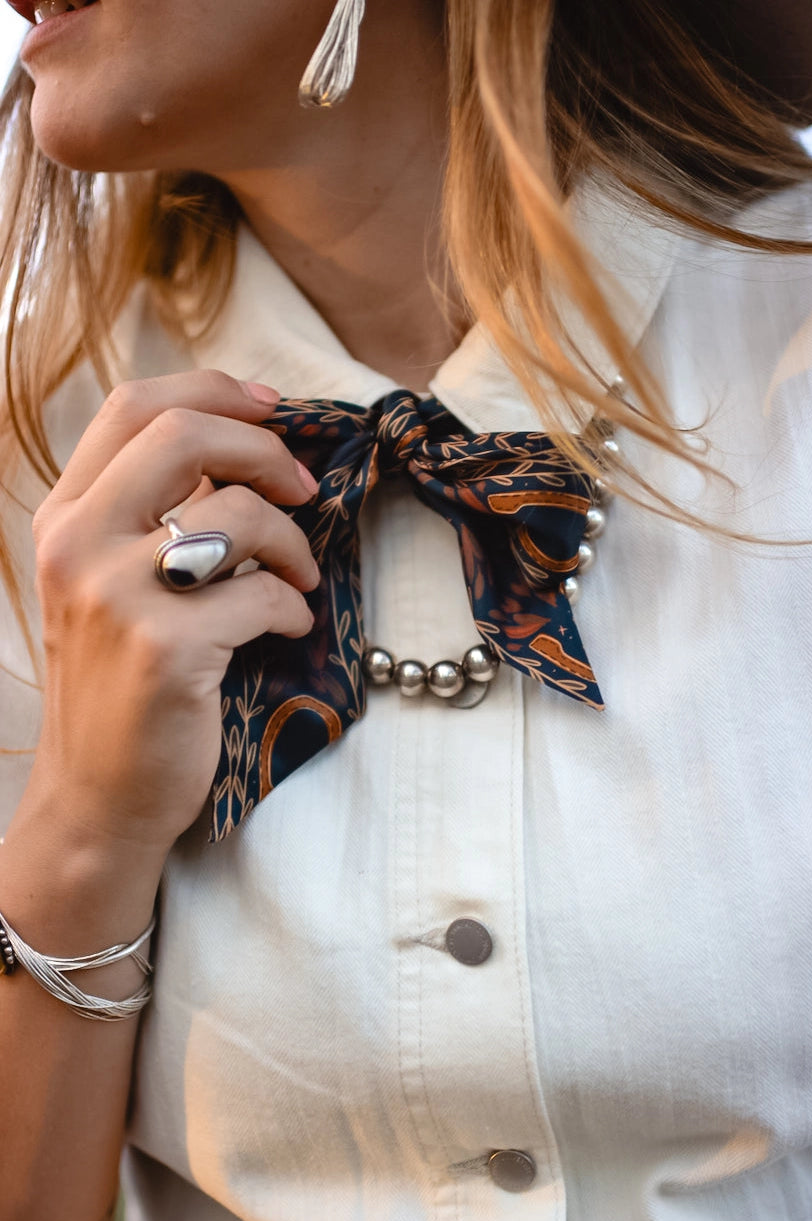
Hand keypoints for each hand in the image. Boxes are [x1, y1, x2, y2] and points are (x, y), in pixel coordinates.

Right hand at [23, 370, 318, 865]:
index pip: (133, 406)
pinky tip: (289, 625)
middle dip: (265, 449)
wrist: (98, 796)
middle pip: (183, 434)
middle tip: (305, 489)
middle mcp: (78, 546)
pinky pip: (261, 595)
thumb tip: (242, 453)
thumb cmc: (119, 684)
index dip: (215, 391)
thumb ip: (154, 516)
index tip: (273, 408)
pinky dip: (293, 607)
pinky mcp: (165, 651)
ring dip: (292, 543)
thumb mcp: (109, 586)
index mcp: (65, 518)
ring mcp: (116, 598)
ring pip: (236, 515)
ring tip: (299, 578)